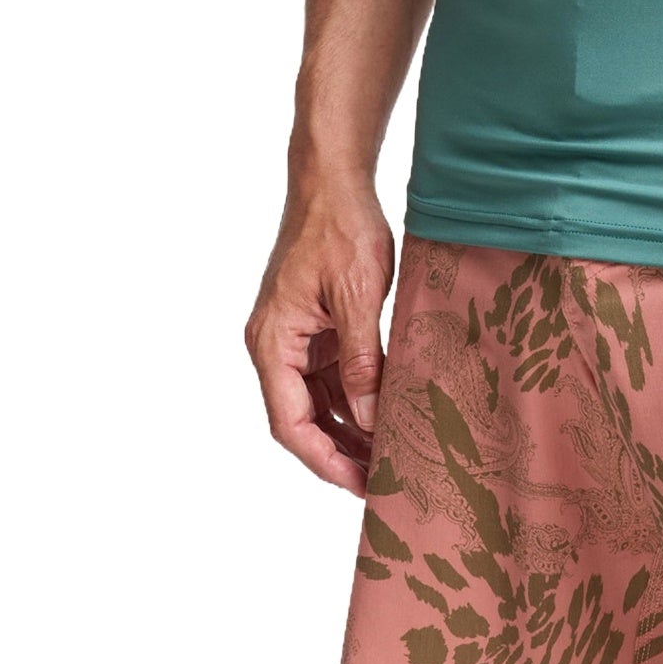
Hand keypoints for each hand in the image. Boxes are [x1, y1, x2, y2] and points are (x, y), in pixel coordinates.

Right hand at [244, 182, 394, 493]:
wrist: (333, 178)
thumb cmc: (340, 227)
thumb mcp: (358, 296)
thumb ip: (363, 361)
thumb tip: (373, 419)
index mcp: (273, 342)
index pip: (290, 423)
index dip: (325, 460)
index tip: (361, 484)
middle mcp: (275, 344)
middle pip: (302, 419)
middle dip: (340, 452)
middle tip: (384, 481)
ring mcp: (293, 336)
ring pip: (317, 400)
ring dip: (349, 429)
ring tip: (389, 456)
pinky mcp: (313, 325)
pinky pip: (330, 375)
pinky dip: (355, 397)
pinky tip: (385, 413)